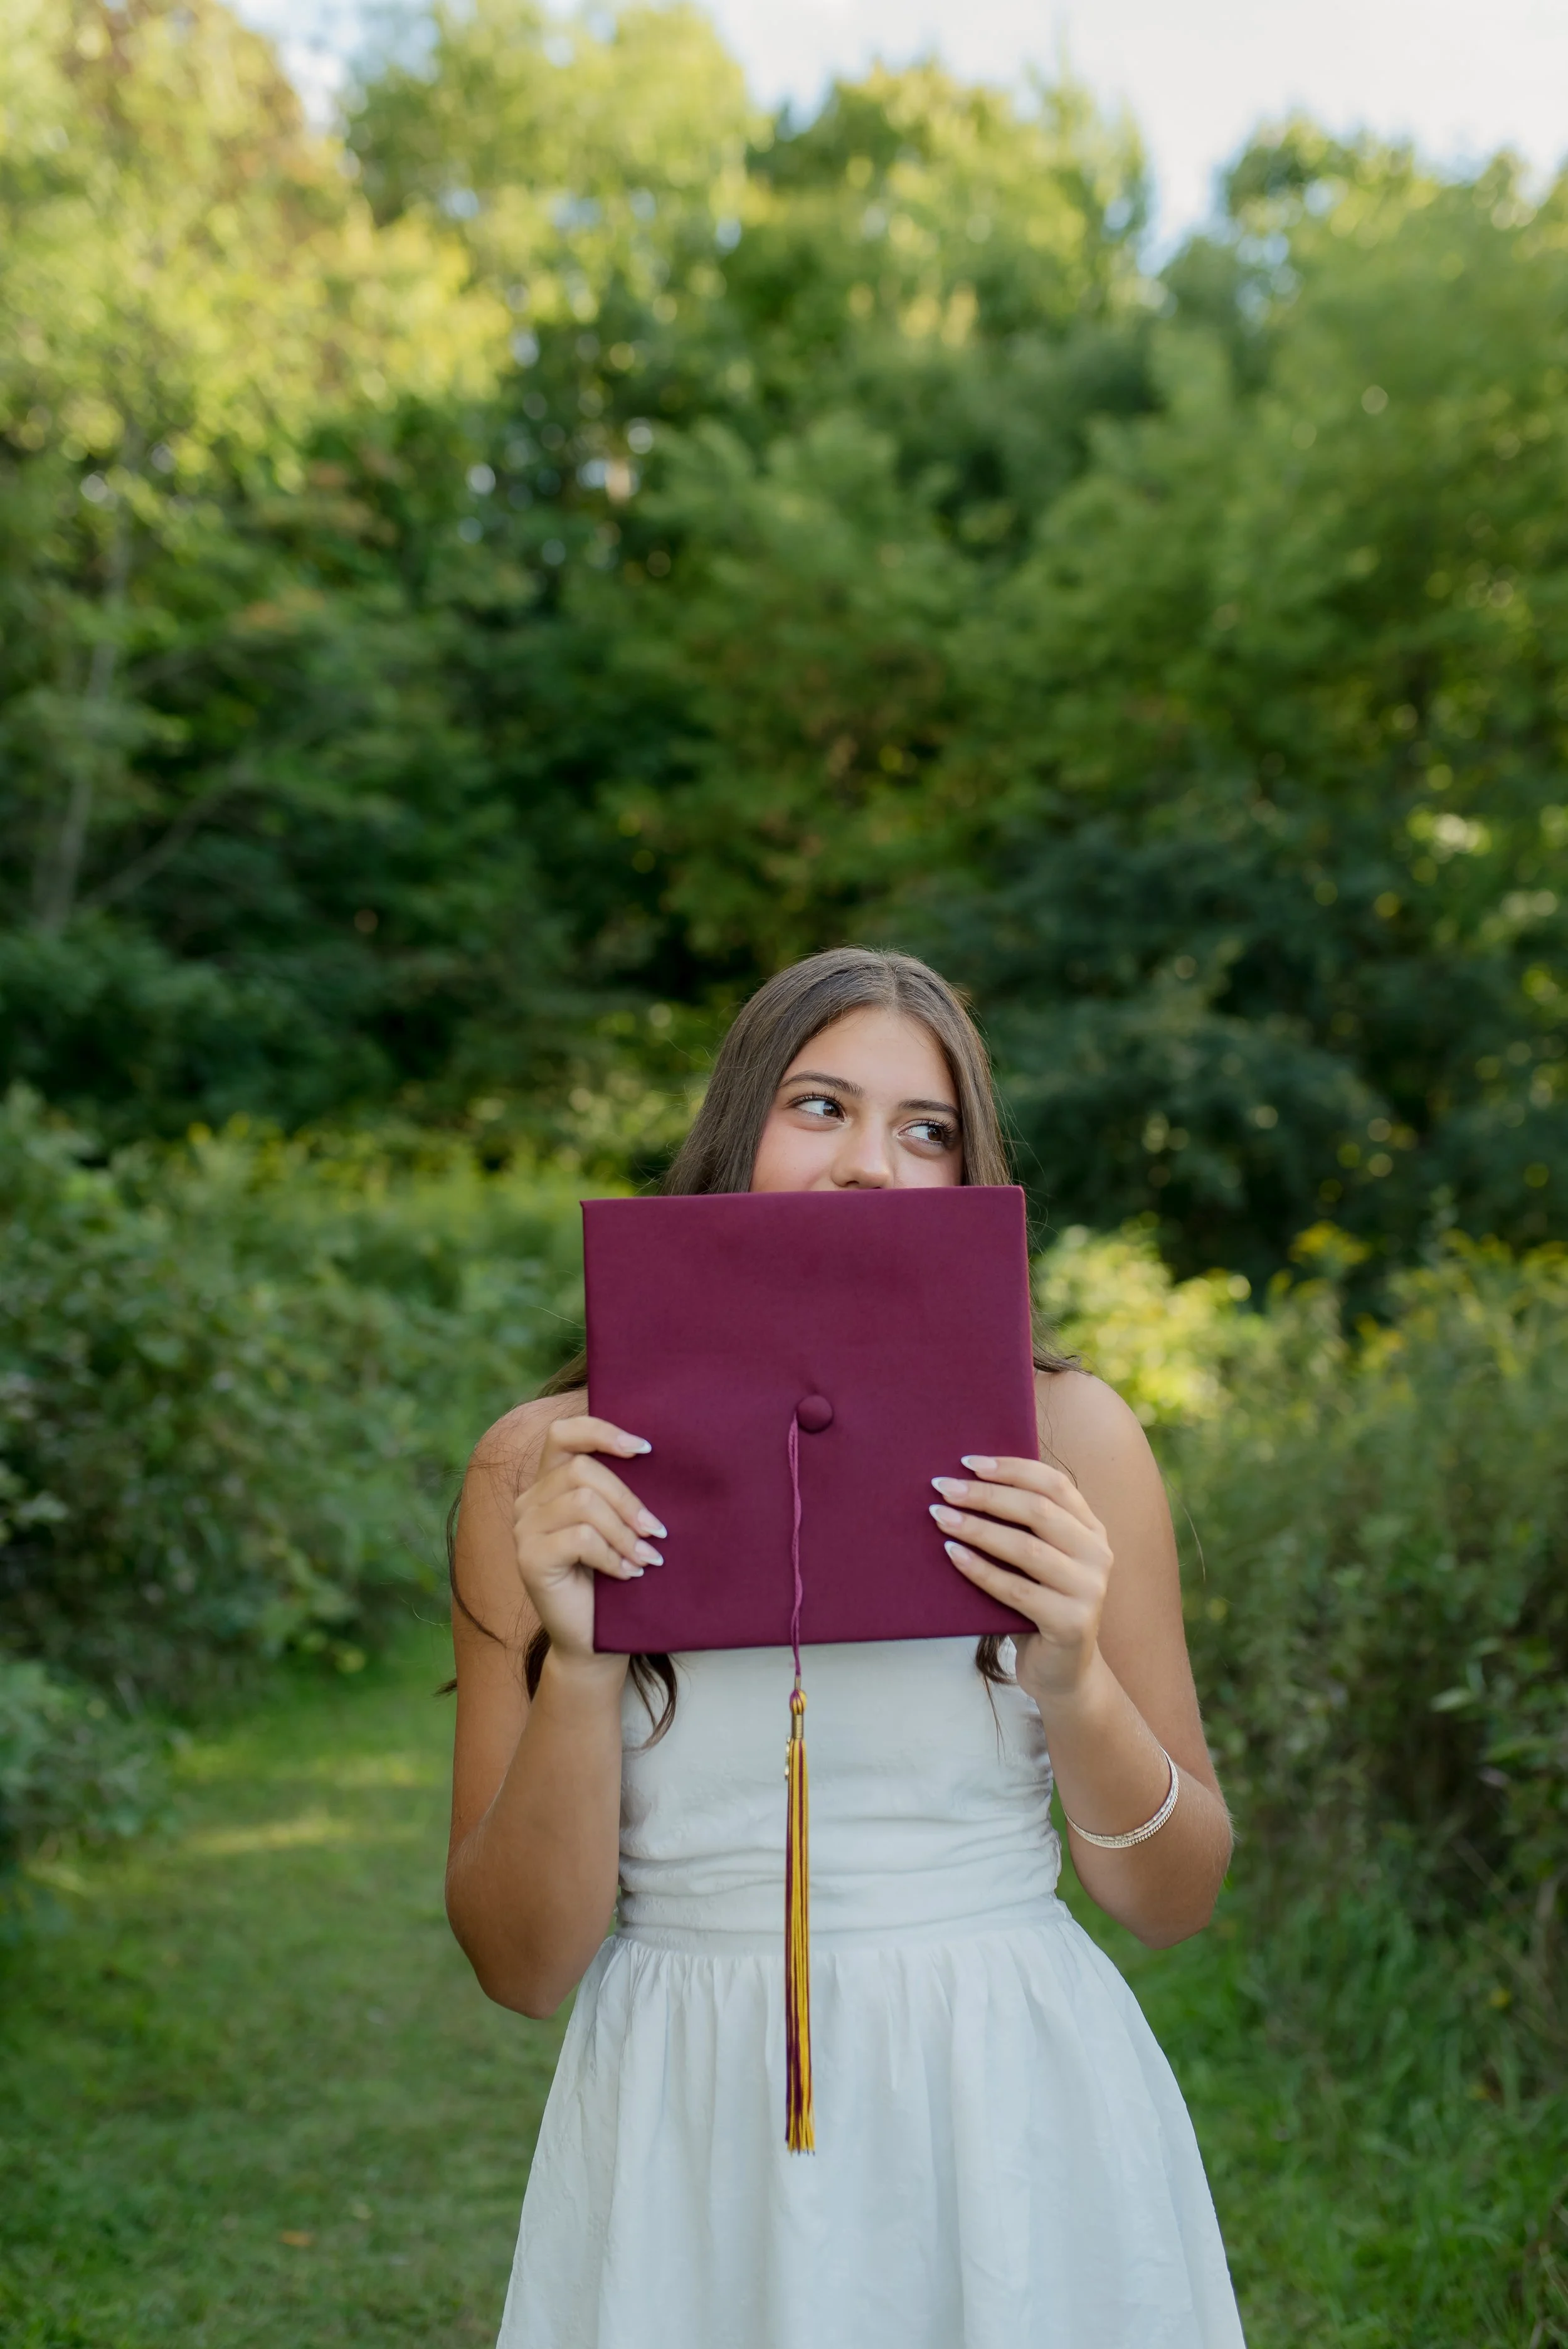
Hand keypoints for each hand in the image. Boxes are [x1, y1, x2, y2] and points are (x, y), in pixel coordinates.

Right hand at [512, 1416, 662, 1665]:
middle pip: (583, 1470)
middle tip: (657, 1531)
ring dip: (624, 1532)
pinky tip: (627, 1573)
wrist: (593, 1639)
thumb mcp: (615, 1525)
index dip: (602, 1432)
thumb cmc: (611, 1578)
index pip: (563, 1434)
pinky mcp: (529, 1559)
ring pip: (583, 1503)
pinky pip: (580, 1539)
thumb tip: (650, 1454)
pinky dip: (612, 1555)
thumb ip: (615, 1491)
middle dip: (628, 1499)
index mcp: (548, 1483)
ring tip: (646, 1557)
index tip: (645, 1450)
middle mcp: (529, 1501)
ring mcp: (524, 1530)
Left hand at [930, 1456, 1113, 1700]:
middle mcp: (1097, 1554)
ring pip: (1026, 1548)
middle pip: (1038, 1510)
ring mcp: (1089, 1590)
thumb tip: (966, 1482)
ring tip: (940, 1516)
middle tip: (944, 1487)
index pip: (1054, 1484)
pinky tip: (952, 1554)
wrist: (1061, 1673)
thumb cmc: (1039, 1605)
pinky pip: (1016, 1589)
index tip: (969, 1462)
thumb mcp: (1038, 1559)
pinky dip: (980, 1570)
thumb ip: (1023, 1526)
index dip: (1012, 1468)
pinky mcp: (1071, 1623)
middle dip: (986, 1495)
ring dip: (978, 1528)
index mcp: (1091, 1530)